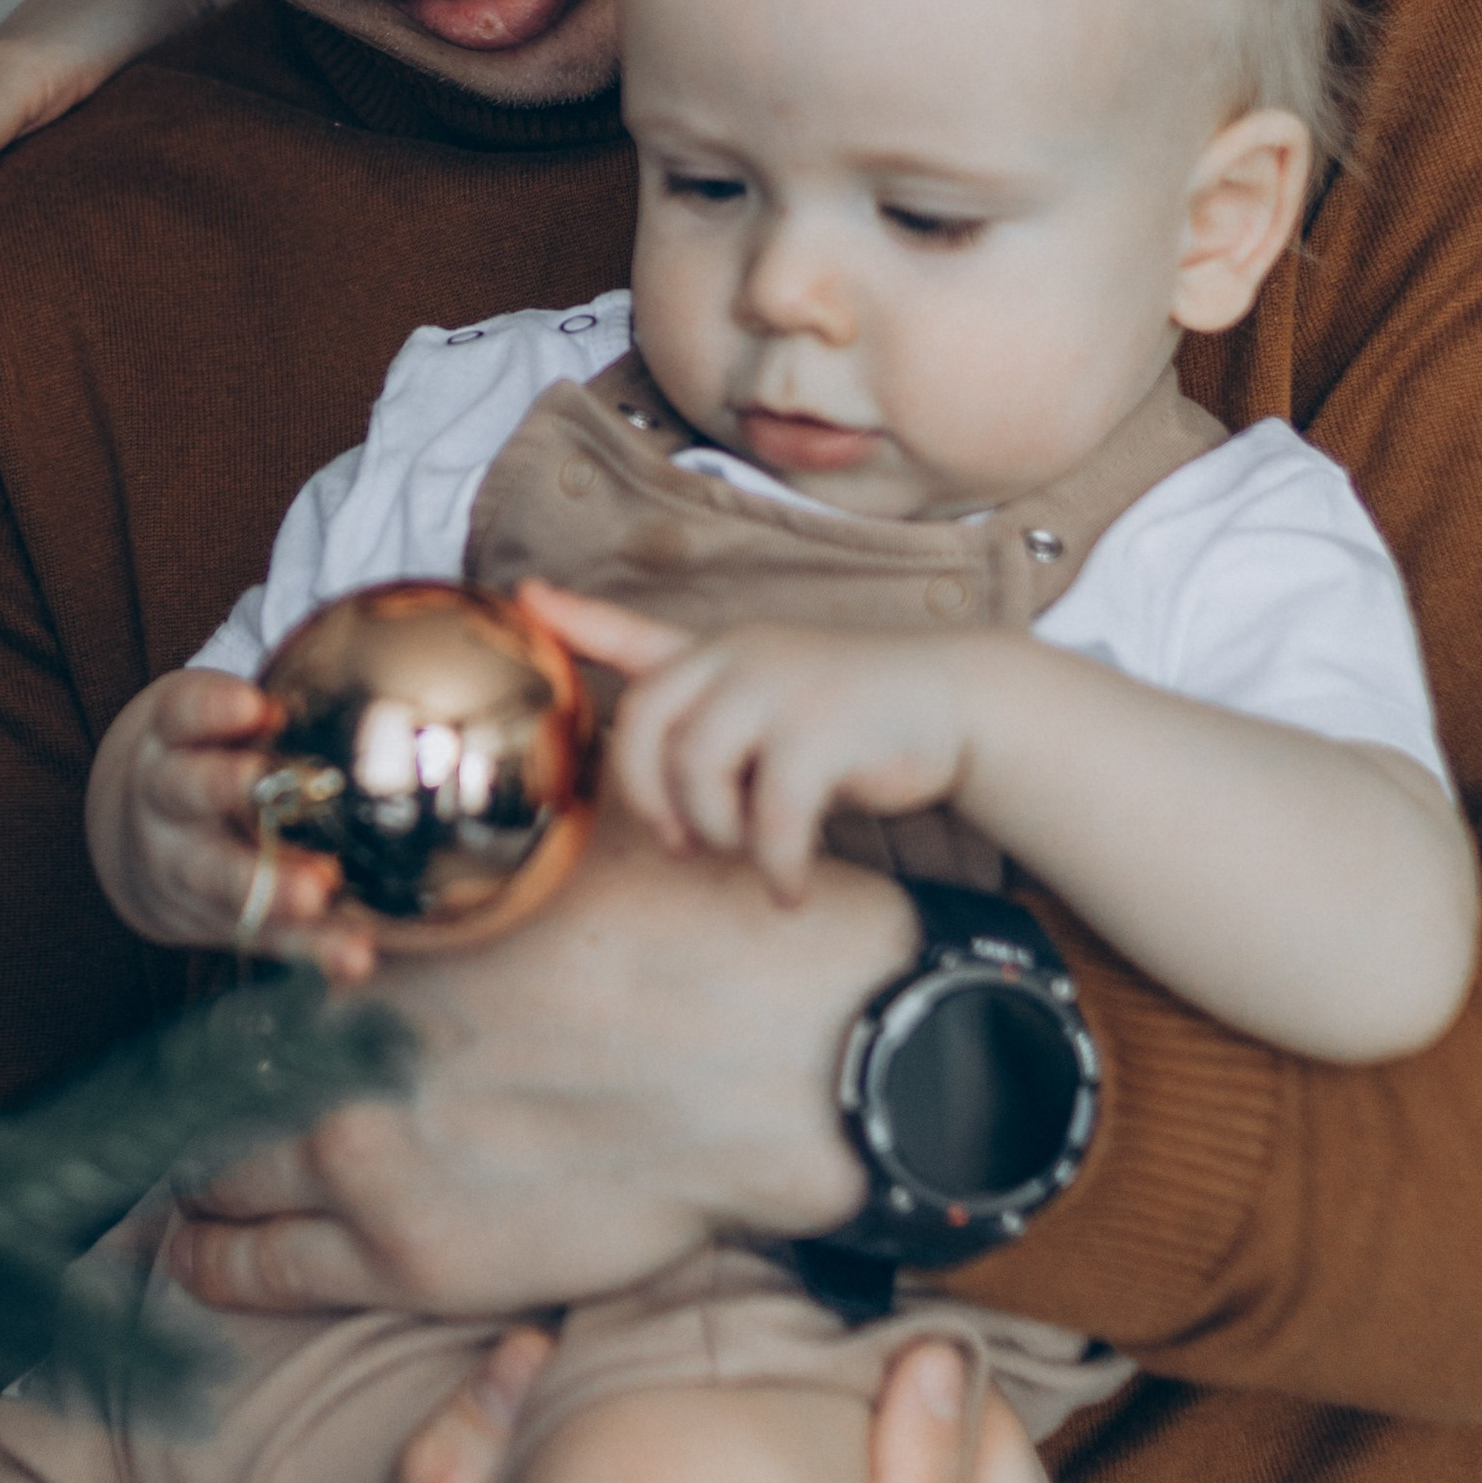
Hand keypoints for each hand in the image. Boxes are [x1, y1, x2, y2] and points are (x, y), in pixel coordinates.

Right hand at [86, 671, 372, 979]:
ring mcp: (181, 864)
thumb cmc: (209, 756)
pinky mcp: (211, 920)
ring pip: (217, 876)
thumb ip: (267, 701)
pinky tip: (353, 956)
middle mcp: (166, 800)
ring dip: (269, 885)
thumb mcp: (214, 716)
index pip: (183, 713)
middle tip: (265, 787)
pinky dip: (307, 948)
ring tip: (318, 891)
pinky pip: (260, 936)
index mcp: (172, 737)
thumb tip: (395, 650)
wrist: (140, 841)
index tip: (254, 706)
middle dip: (230, 793)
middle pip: (187, 793)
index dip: (213, 709)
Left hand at [167, 794, 913, 1316]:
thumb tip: (480, 753)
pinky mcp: (406, 1259)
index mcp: (376, 944)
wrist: (777, 1063)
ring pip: (215, 1179)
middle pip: (211, 1079)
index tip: (230, 1022)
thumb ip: (495, 831)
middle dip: (191, 1098)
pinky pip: (260, 1273)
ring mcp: (364, 1161)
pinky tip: (189, 1260)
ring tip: (175, 1196)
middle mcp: (344, 1048)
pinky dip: (212, 1265)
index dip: (232, 1006)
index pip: (248, 981)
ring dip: (190, 1183)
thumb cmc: (690, 940)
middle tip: (177, 1115)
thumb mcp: (573, 847)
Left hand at [526, 581, 995, 903]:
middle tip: (683, 842)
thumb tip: (650, 753)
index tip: (524, 597)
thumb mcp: (771, 689)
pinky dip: (775, 863)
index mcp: (719, 651)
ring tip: (755, 855)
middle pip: (645, 729)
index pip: (632, 632)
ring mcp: (781, 688)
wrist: (958, 701)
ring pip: (699, 775)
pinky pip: (772, 815)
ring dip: (719, 835)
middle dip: (650, 799)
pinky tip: (789, 885)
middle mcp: (739, 657)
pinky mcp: (826, 731)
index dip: (574, 620)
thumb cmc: (853, 710)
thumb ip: (707, 709)